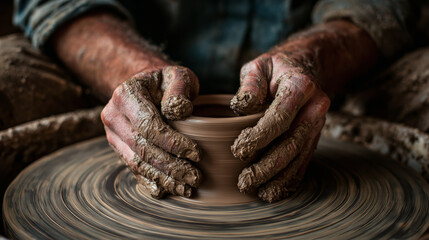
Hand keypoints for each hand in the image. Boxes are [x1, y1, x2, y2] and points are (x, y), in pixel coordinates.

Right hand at [101, 66, 201, 197]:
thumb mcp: (177, 75)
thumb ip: (180, 88)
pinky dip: (152, 181)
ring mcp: (113, 134)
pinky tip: (169, 189)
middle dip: (171, 166)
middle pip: (142, 148)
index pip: (149, 125)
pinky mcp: (119, 148)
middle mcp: (113, 116)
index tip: (197, 153)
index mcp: (125, 95)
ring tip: (187, 188)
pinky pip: (134, 169)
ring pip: (137, 163)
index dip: (173, 143)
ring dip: (163, 179)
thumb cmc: (165, 82)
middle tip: (196, 177)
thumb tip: (180, 110)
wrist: (145, 87)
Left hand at [230, 50, 329, 202]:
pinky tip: (275, 191)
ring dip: (279, 178)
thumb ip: (250, 84)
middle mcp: (314, 108)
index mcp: (300, 86)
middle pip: (291, 143)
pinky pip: (304, 161)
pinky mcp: (314, 136)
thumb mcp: (259, 65)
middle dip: (268, 166)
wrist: (305, 68)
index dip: (259, 137)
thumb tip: (242, 107)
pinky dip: (290, 179)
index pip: (280, 117)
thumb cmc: (275, 68)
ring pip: (299, 157)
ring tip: (258, 192)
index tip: (238, 150)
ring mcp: (317, 124)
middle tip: (244, 181)